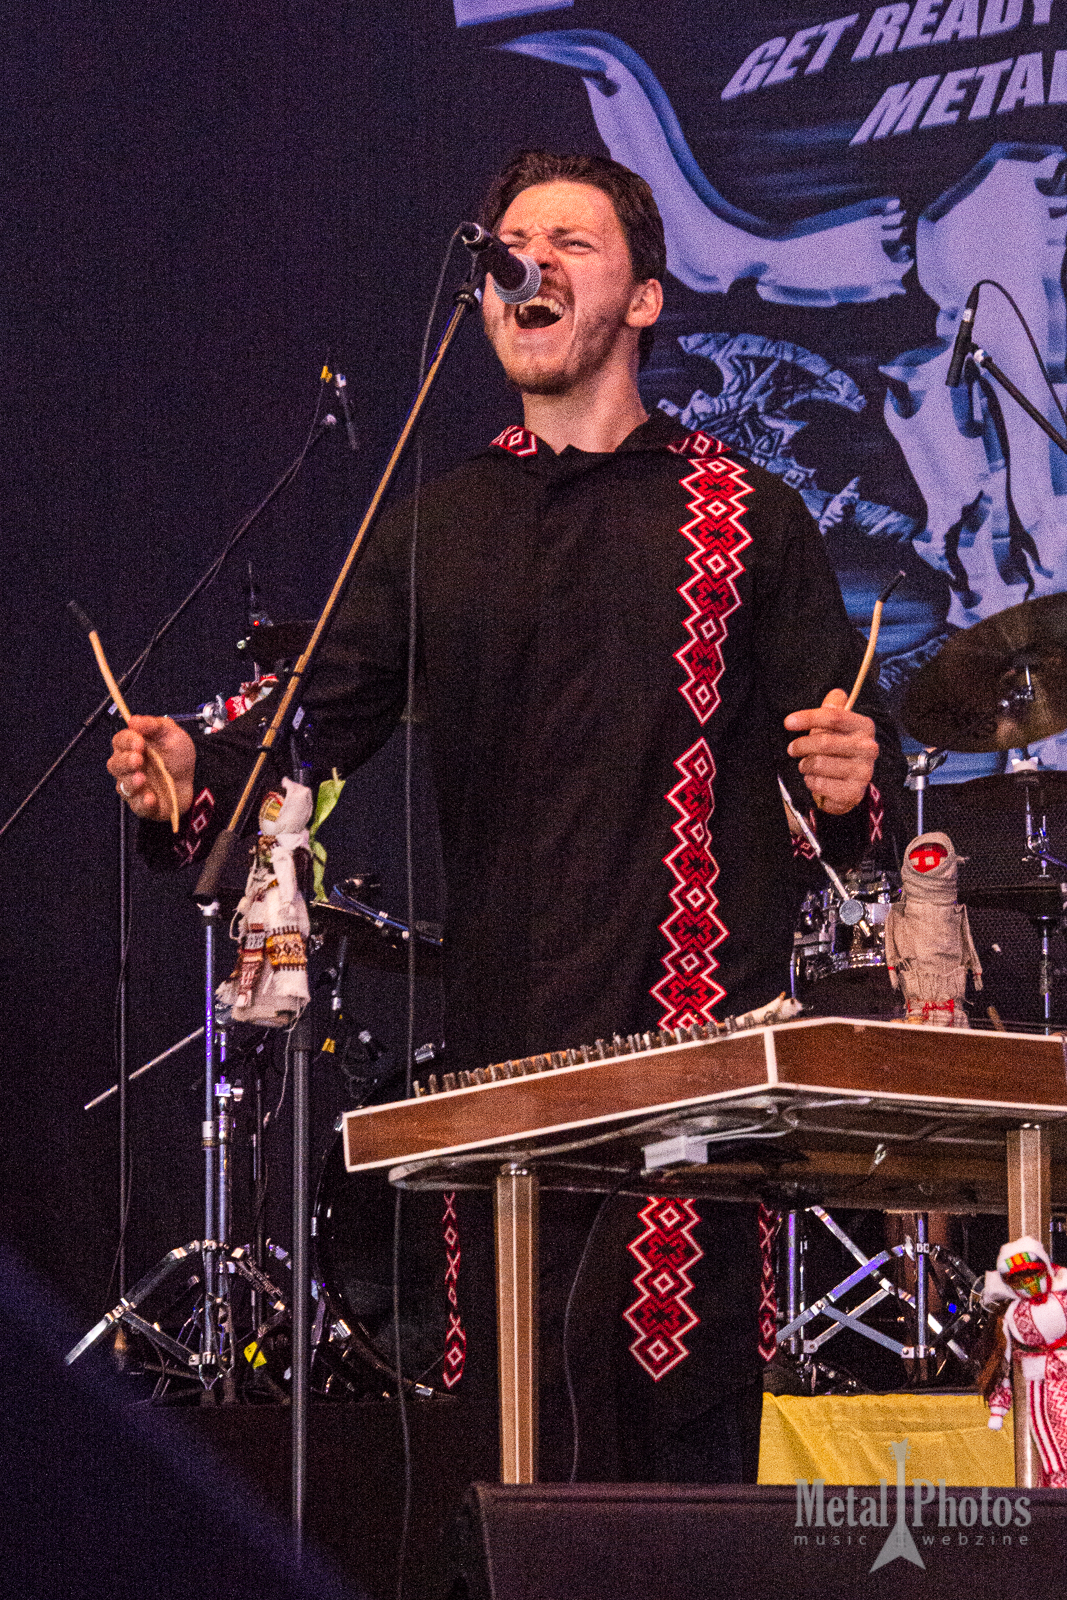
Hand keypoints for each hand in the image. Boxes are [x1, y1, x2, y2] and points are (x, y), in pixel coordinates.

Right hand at [107, 715, 195, 821]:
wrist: (196, 779)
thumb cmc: (178, 756)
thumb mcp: (172, 734)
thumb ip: (154, 725)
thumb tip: (133, 720)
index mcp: (132, 747)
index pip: (119, 741)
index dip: (127, 741)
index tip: (139, 741)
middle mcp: (128, 768)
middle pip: (115, 765)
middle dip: (125, 762)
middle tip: (138, 759)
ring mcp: (134, 787)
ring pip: (123, 786)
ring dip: (131, 782)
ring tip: (143, 778)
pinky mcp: (143, 805)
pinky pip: (137, 806)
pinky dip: (142, 802)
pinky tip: (151, 797)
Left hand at [784, 689, 877, 815]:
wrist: (846, 787)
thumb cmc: (836, 752)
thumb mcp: (834, 729)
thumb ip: (833, 710)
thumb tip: (836, 693)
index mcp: (864, 727)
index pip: (834, 717)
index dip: (809, 717)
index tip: (788, 722)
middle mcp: (869, 748)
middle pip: (824, 741)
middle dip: (801, 745)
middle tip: (792, 749)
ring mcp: (864, 771)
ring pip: (819, 763)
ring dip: (805, 765)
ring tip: (806, 766)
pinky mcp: (854, 792)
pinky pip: (820, 783)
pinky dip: (810, 781)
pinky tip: (814, 779)